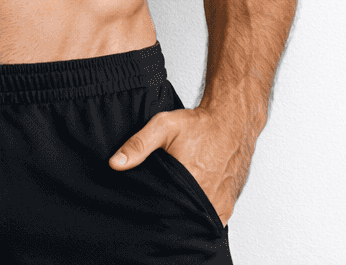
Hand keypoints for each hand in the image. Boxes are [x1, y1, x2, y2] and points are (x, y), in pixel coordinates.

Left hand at [108, 106, 253, 224]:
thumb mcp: (163, 126)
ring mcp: (218, 204)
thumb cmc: (199, 124)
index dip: (148, 210)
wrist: (231, 122)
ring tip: (171, 208)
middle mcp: (205, 197)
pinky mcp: (227, 207)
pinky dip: (198, 220)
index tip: (140, 207)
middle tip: (156, 205)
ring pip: (193, 223)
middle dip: (165, 216)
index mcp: (189, 180)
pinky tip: (187, 210)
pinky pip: (209, 223)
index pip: (161, 210)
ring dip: (182, 219)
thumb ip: (138, 145)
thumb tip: (115, 163)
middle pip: (177, 219)